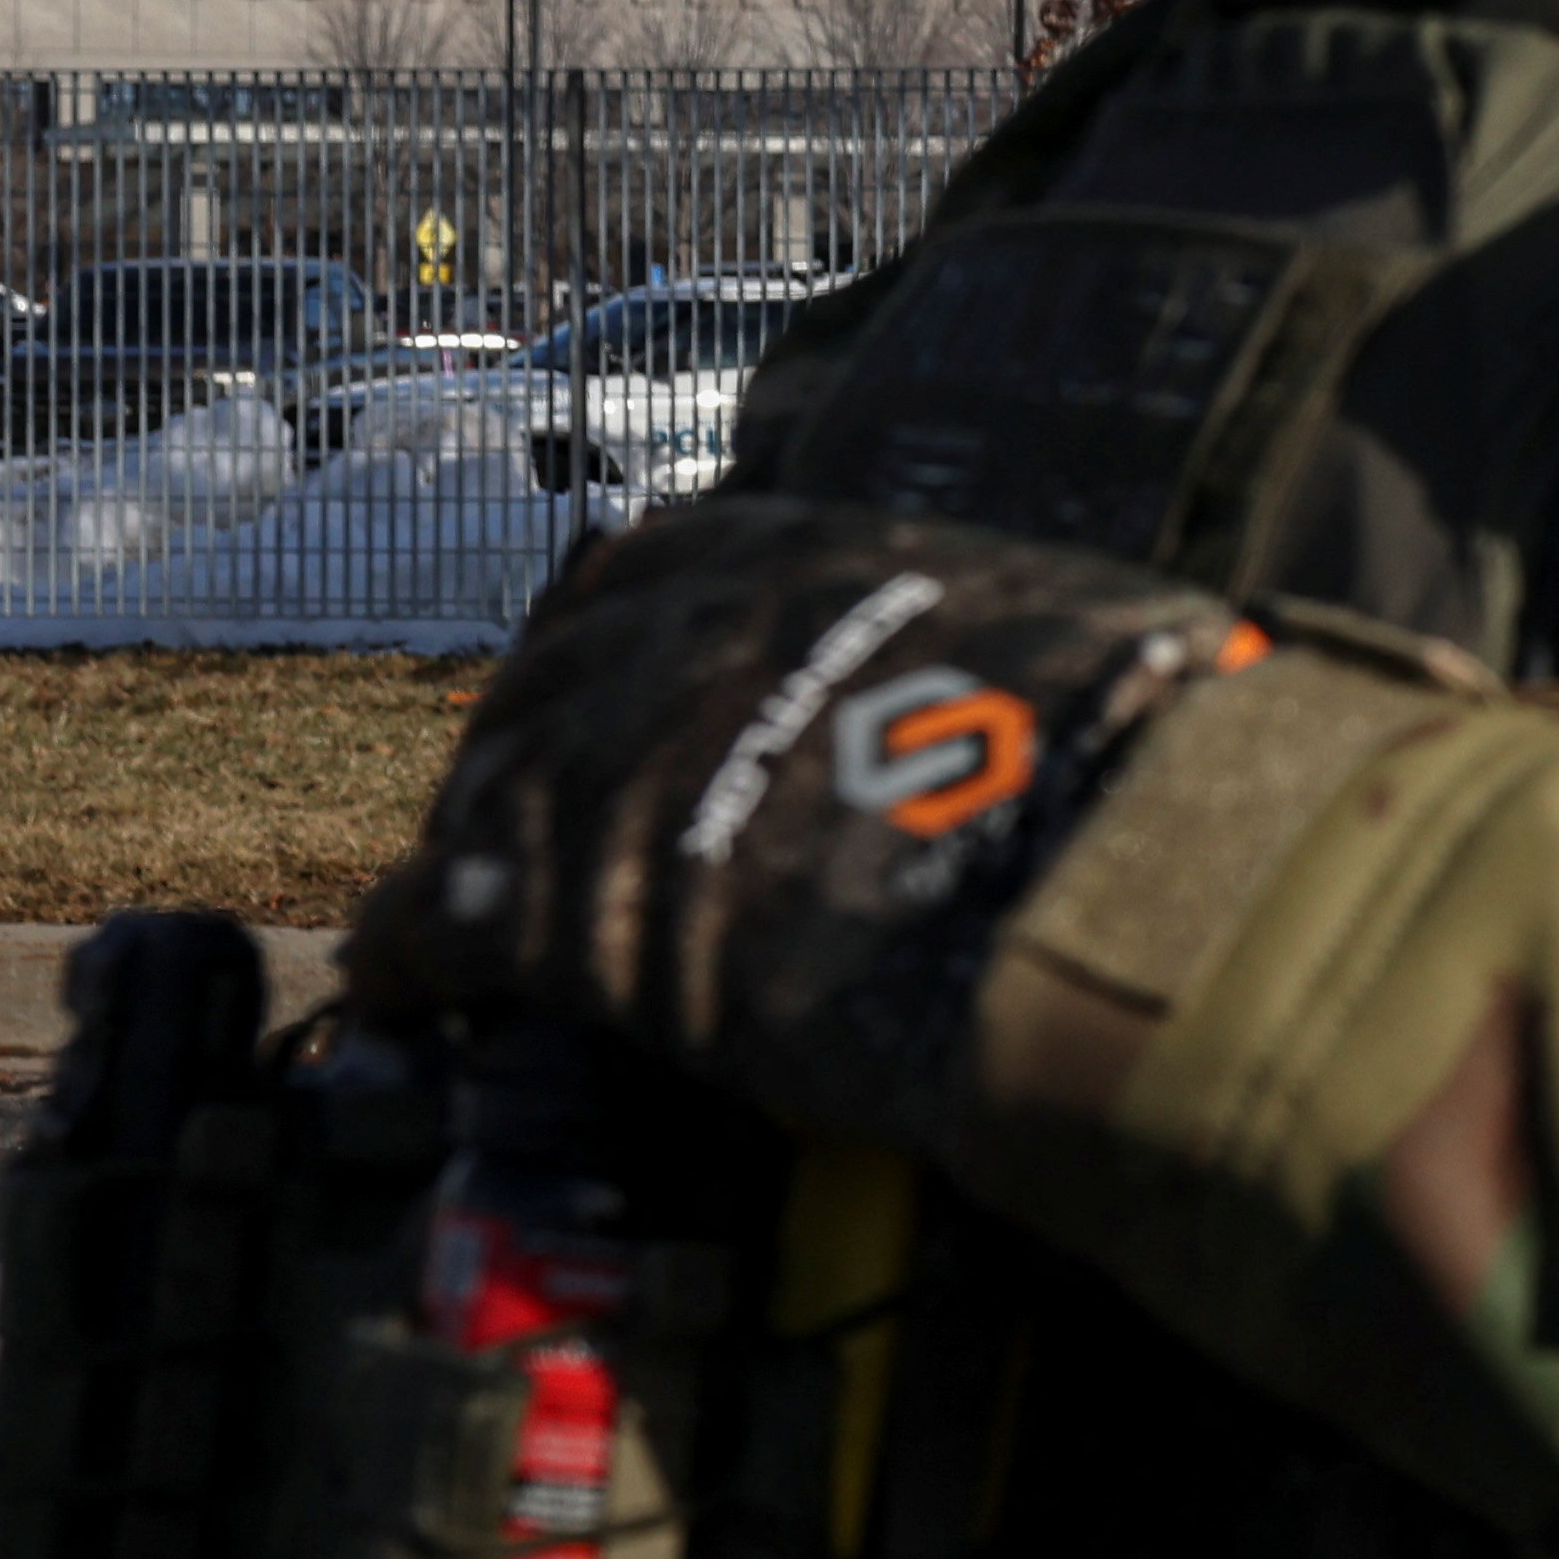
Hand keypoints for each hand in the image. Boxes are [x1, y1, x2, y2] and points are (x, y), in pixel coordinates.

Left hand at [348, 501, 1292, 1146]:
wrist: (1124, 875)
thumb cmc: (1146, 769)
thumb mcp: (1070, 643)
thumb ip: (997, 650)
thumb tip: (1056, 694)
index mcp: (808, 557)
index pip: (650, 571)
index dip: (616, 647)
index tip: (620, 699)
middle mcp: (685, 627)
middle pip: (543, 681)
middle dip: (525, 753)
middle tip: (538, 829)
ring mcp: (612, 751)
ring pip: (484, 795)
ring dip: (470, 857)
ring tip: (466, 927)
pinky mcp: (569, 893)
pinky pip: (440, 920)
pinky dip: (416, 958)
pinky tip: (411, 1001)